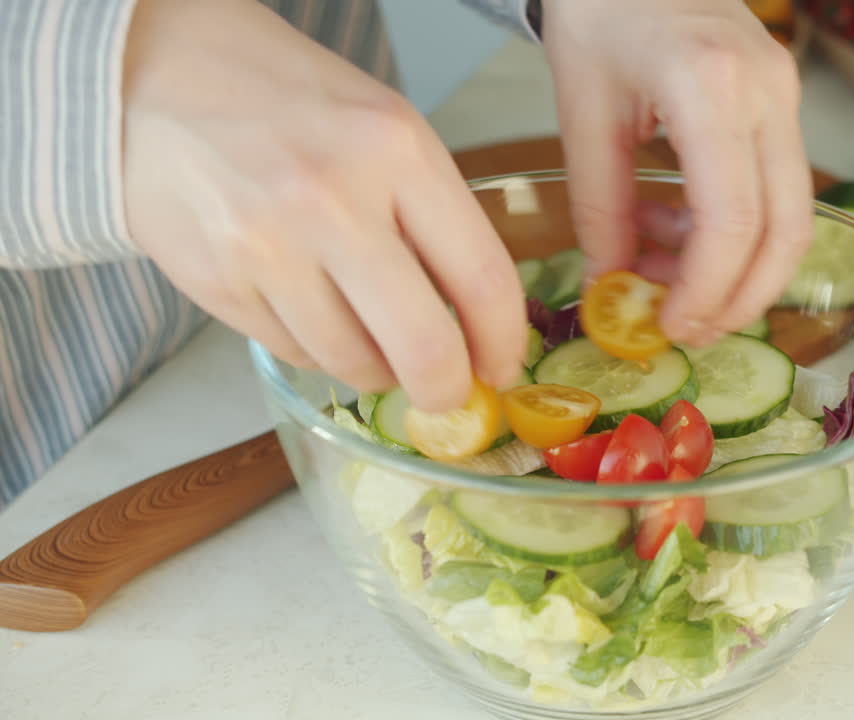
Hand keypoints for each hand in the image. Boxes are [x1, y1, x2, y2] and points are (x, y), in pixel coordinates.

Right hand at [120, 0, 525, 411]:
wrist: (154, 78)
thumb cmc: (288, 102)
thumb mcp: (384, 128)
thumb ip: (433, 215)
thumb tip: (476, 321)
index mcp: (396, 151)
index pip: (481, 276)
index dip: (503, 340)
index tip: (503, 365)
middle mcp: (333, 201)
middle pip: (422, 345)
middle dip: (447, 387)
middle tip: (448, 391)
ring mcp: (267, 248)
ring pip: (353, 363)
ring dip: (377, 370)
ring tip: (375, 340)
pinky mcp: (217, 283)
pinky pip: (295, 352)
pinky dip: (319, 350)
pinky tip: (315, 312)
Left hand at [542, 0, 812, 346]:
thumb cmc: (599, 11)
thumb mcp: (582, 110)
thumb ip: (599, 205)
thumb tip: (611, 283)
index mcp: (710, 87)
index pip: (733, 220)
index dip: (706, 289)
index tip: (668, 324)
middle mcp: (767, 92)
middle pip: (787, 230)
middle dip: (740, 298)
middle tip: (685, 328)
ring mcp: (785, 95)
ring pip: (793, 216)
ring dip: (738, 269)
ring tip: (666, 280)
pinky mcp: (782, 103)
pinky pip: (775, 189)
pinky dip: (734, 230)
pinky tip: (676, 232)